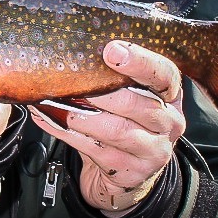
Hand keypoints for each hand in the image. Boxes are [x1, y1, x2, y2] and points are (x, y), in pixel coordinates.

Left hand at [30, 41, 185, 216]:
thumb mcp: (133, 95)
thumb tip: (79, 45)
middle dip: (101, 92)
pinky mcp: (132, 171)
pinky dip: (66, 132)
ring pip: (115, 130)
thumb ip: (118, 74)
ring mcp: (154, 150)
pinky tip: (48, 119)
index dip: (140, 62)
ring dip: (81, 115)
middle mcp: (168, 122)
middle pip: (136, 104)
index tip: (111, 51)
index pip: (164, 75)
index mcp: (170, 95)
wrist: (129, 172)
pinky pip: (94, 149)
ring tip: (57, 103)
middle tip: (74, 81)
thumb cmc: (126, 121)